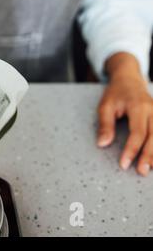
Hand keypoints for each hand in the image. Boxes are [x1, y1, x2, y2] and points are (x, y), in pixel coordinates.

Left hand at [97, 53, 152, 176]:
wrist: (129, 78)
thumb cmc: (116, 93)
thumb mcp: (105, 106)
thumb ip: (105, 125)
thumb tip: (103, 144)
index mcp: (139, 107)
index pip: (138, 133)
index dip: (131, 150)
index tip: (124, 164)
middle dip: (148, 156)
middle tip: (141, 172)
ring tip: (149, 169)